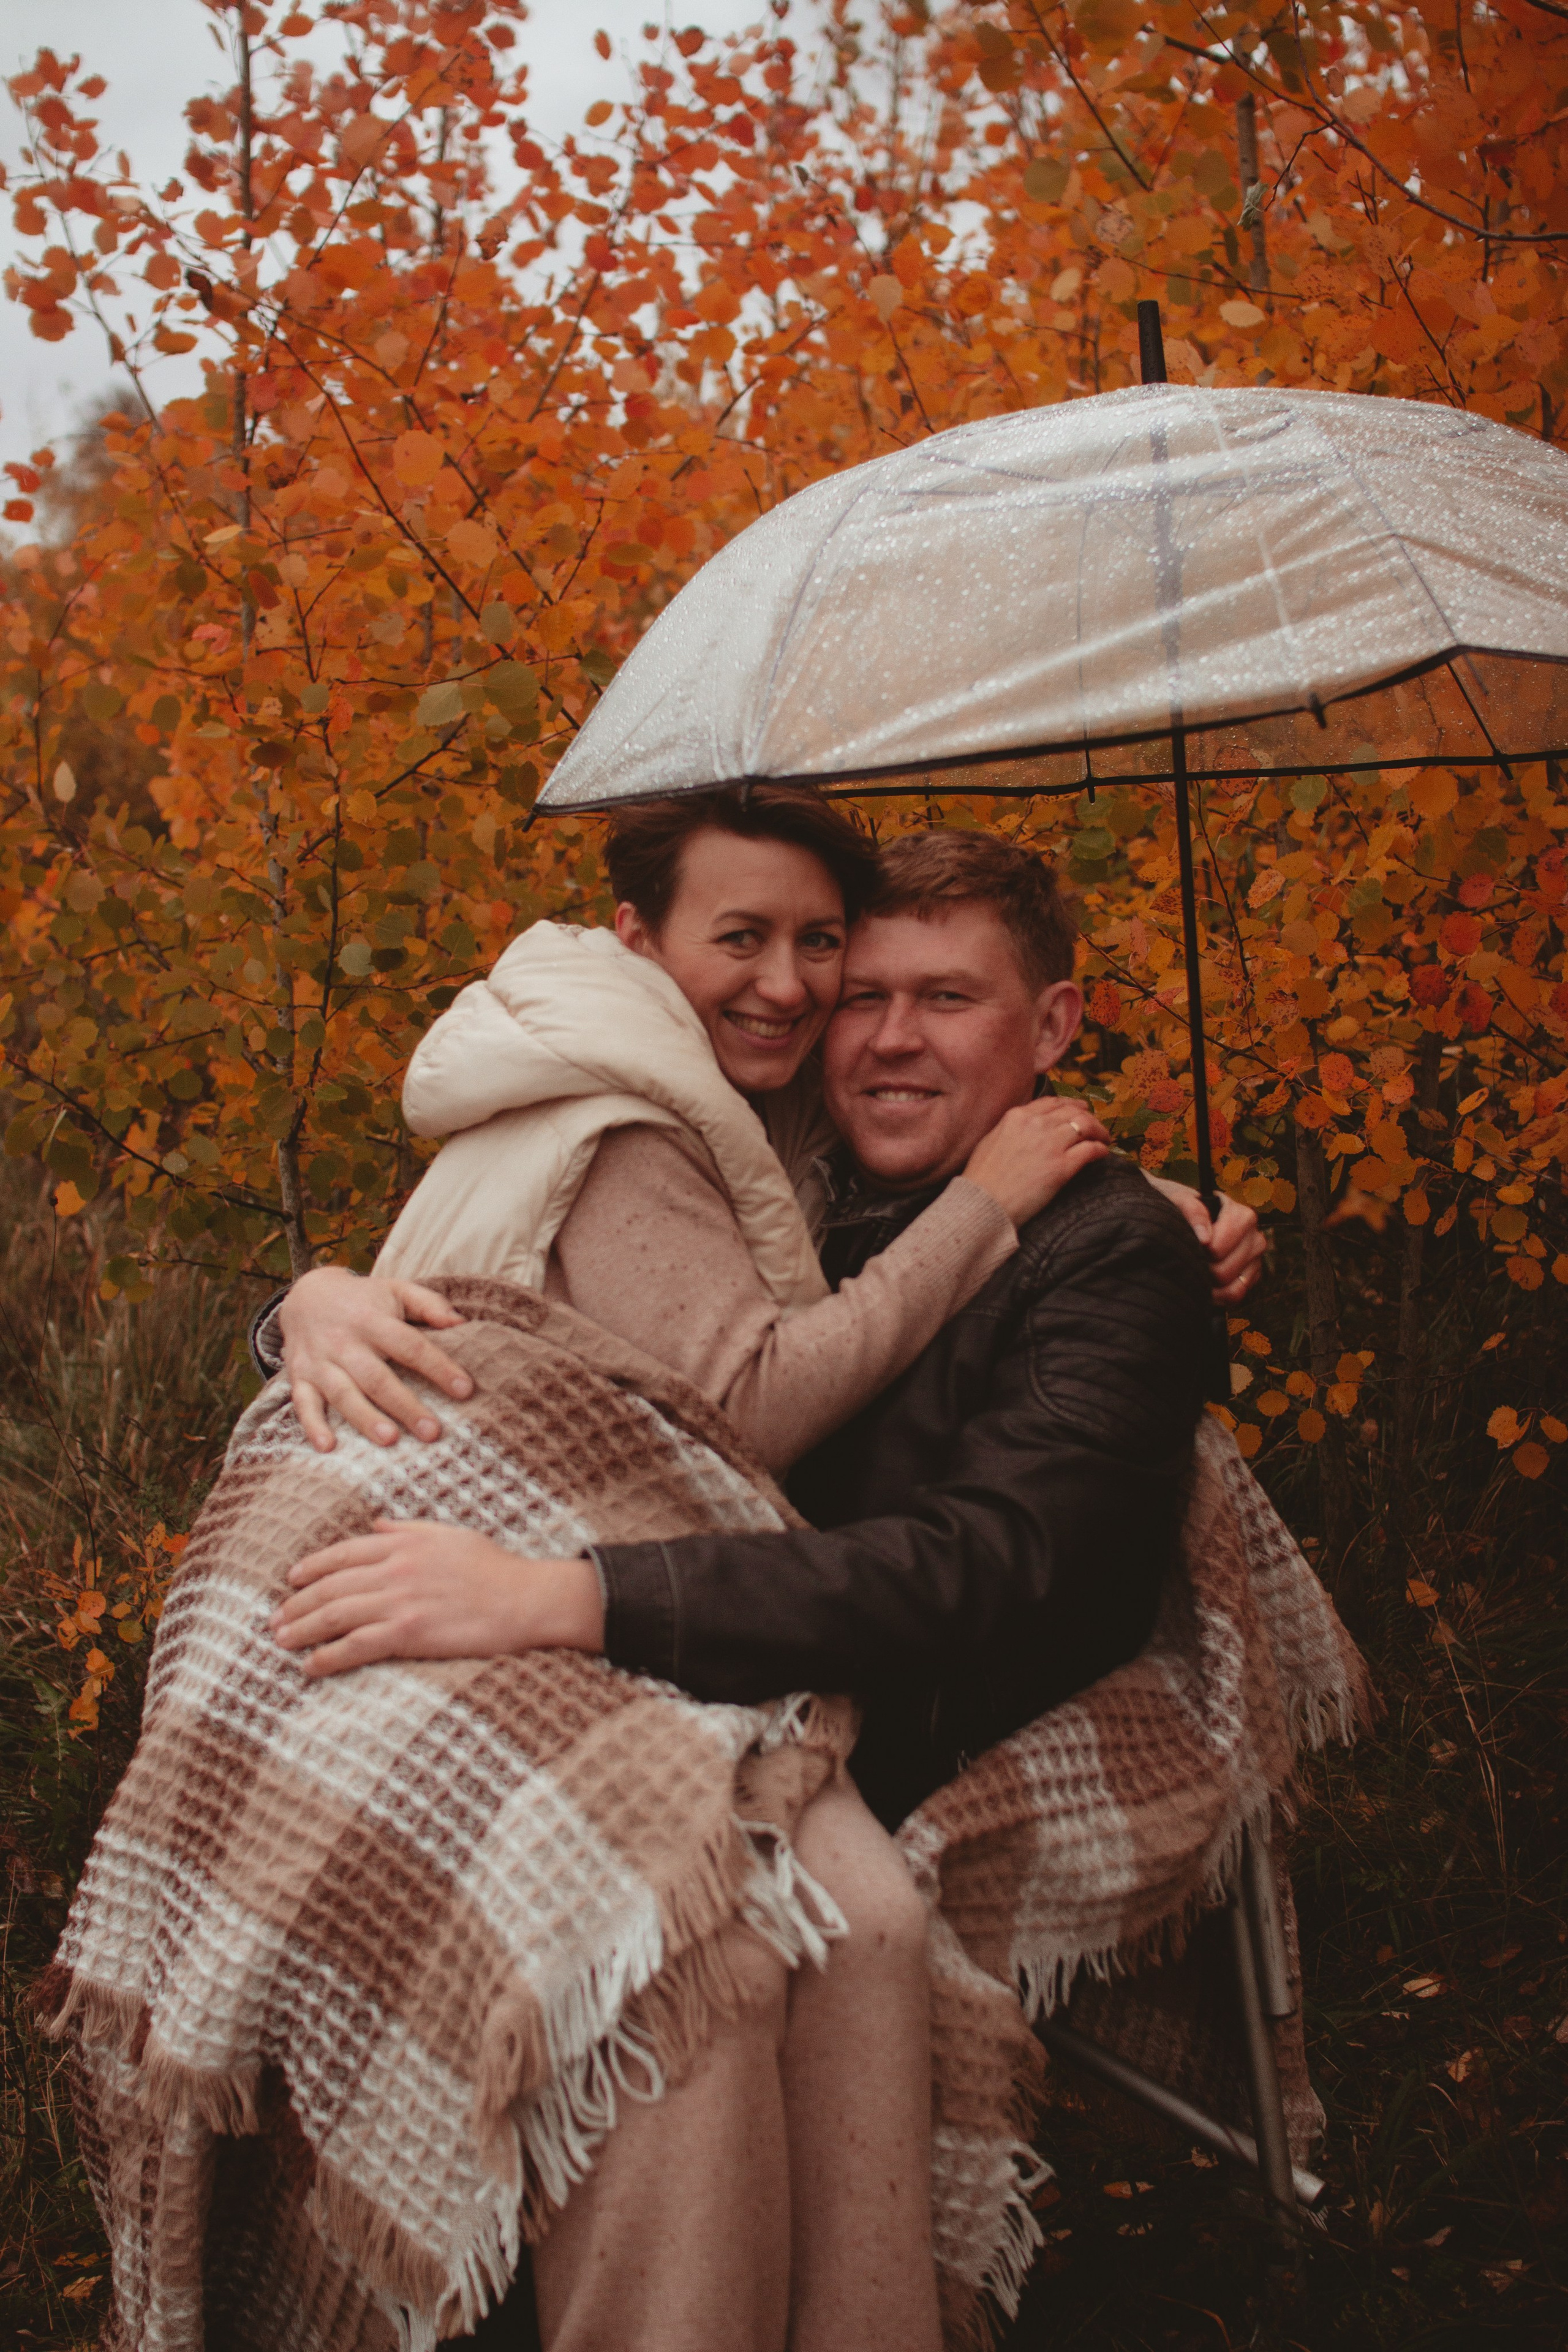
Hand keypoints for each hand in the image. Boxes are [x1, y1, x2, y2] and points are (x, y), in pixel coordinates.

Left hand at [271, 1520, 604, 1677]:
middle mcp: (395, 1570)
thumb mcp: (450, 1535)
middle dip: (297, 1603)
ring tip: (281, 1641)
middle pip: (331, 1586)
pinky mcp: (409, 1633)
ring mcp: (400, 1601)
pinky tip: (312, 1665)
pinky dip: (328, 1656)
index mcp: (404, 1544)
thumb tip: (376, 1525)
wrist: (526, 1599)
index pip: (343, 1553)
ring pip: (336, 1615)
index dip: (312, 1567)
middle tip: (275, 1619)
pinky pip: (356, 1646)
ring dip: (303, 1629)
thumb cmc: (494, 1569)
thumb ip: (409, 1530)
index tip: (291, 1580)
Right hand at [279, 1265, 473, 1452]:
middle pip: (376, 1377)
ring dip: (365, 1418)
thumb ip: (430, 1304)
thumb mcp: (397, 1290)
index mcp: (372, 1320)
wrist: (306, 1295)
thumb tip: (462, 1323)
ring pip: (342, 1394)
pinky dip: (313, 1426)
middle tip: (432, 1432)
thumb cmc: (364, 1300)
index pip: (410, 1345)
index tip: (465, 1389)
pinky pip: (303, 1404)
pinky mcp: (299, 1377)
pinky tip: (328, 1447)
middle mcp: (344, 1342)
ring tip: (390, 1440)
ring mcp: (319, 1362)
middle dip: (404, 1405)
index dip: (438, 1367)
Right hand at [963, 1097, 1110, 1229]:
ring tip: (1104, 1139)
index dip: (1071, 1104)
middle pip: (1073, 1112)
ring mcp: (1051, 1144)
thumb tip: (1026, 1127)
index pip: (1052, 1103)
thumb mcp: (991, 1140)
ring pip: (1086, 1126)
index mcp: (1018, 1116)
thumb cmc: (982, 1178)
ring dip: (1099, 1132)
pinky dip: (1100, 1149)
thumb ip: (1012, 1128)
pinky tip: (1103, 1153)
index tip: (1080, 1109)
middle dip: (1089, 1117)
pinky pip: (1091, 1150)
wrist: (983, 1202)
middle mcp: (1036, 1124)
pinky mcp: (1062, 1166)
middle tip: (1096, 1126)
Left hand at [1147, 1179, 1265, 1303]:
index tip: (1188, 1243)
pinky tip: (1204, 1285)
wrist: (1186, 1218)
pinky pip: (1235, 1297)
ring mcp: (1255, 1260)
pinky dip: (1217, 1297)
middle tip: (1189, 1259)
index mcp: (1243, 1217)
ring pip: (1231, 1288)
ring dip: (1207, 1285)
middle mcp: (1255, 1238)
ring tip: (1194, 1271)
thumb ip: (1192, 1211)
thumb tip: (1205, 1238)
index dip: (1197, 1251)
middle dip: (1201, 1269)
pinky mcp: (1251, 1277)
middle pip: (1223, 1272)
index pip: (1217, 1248)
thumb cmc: (1183, 1208)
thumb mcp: (1180, 1200)